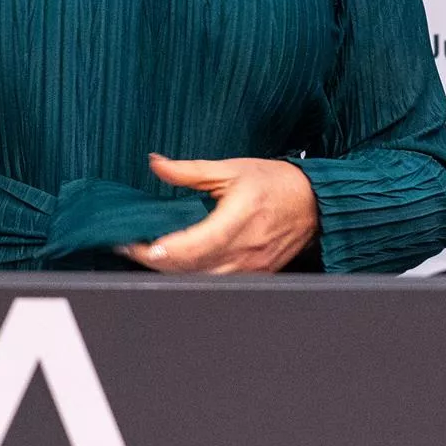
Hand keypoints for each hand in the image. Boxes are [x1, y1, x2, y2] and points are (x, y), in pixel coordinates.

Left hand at [118, 155, 317, 273]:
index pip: (192, 246)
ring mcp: (250, 268)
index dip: (159, 251)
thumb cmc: (275, 183)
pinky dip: (191, 275)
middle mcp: (244, 250)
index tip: (133, 243)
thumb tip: (156, 164)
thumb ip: (190, 170)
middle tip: (130, 248)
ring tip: (147, 255)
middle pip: (189, 269)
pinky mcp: (254, 276)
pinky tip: (176, 264)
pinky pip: (215, 282)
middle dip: (154, 262)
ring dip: (170, 271)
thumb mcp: (231, 169)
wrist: (315, 204)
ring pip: (200, 280)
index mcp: (239, 219)